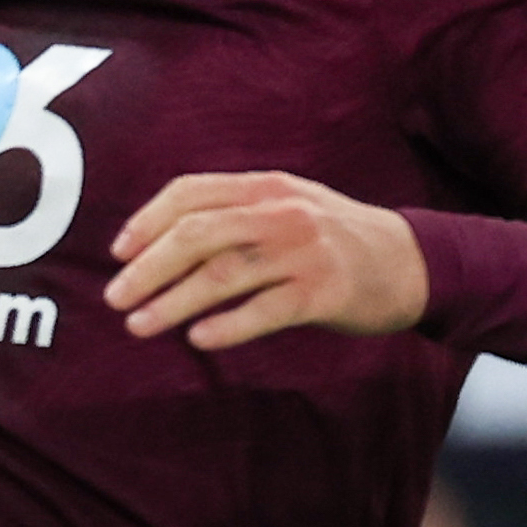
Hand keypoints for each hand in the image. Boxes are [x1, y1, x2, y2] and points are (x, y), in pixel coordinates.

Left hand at [105, 167, 430, 349]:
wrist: (411, 261)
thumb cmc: (332, 240)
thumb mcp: (285, 207)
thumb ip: (231, 214)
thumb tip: (155, 243)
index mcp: (266, 187)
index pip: (192, 192)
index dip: (147, 221)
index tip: (118, 253)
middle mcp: (282, 212)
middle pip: (198, 233)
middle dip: (148, 267)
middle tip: (115, 298)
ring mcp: (305, 251)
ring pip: (224, 273)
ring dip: (173, 301)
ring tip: (139, 325)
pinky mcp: (325, 291)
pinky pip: (266, 309)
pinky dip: (228, 324)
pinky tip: (199, 339)